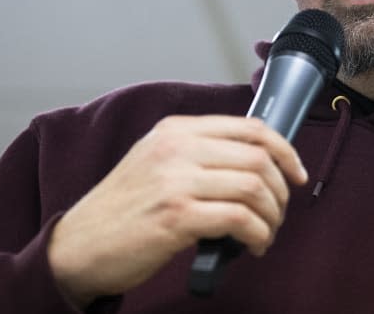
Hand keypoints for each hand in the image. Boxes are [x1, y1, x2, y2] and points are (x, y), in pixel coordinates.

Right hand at [47, 115, 307, 306]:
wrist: (76, 247)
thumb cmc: (122, 209)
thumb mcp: (157, 162)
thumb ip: (200, 154)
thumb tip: (257, 163)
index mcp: (177, 130)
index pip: (250, 127)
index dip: (285, 150)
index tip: (296, 172)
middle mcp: (177, 148)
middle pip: (258, 158)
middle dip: (280, 190)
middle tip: (278, 212)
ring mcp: (176, 181)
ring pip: (254, 188)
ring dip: (271, 216)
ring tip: (264, 233)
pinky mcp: (176, 216)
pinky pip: (240, 219)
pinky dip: (257, 235)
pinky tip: (252, 246)